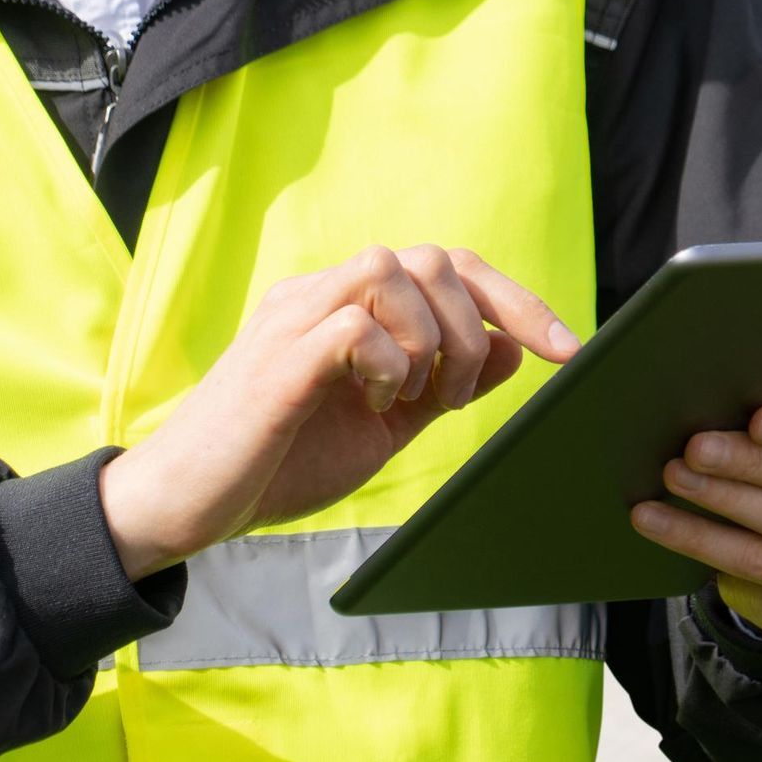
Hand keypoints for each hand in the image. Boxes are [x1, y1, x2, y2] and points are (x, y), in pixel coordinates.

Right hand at [100, 245, 580, 579]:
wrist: (191, 505)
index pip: (449, 267)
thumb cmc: (283, 460)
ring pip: (394, 268)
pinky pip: (356, 321)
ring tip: (416, 398)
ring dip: (435, 339)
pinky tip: (375, 402)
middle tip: (455, 398)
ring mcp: (296, 318)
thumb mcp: (389, 422)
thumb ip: (446, 381)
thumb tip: (514, 345)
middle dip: (479, 326)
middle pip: (433, 256)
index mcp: (352, 307)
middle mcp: (323, 295)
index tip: (569, 350)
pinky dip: (389, 361)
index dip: (518, 301)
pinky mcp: (278, 356)